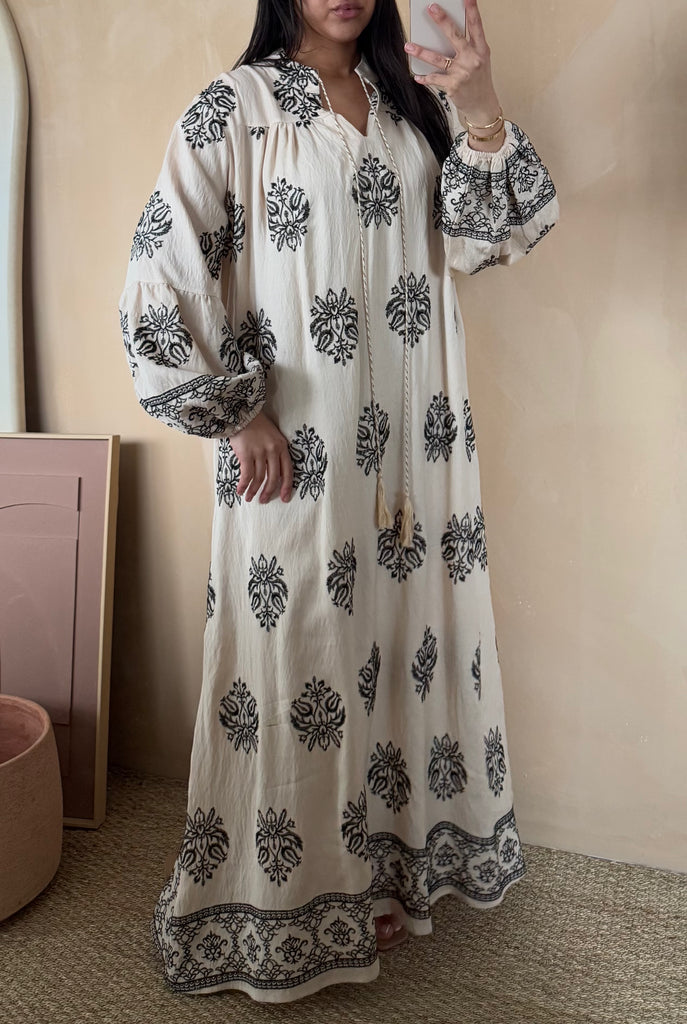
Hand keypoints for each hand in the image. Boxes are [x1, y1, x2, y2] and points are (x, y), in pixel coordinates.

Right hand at [230, 410, 292, 503]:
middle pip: (273, 477)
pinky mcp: (246, 454)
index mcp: (282, 446)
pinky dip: (243, 485)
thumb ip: (275, 452)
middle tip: (264, 500)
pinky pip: (246, 475)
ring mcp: (259, 452)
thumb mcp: (273, 436)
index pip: (288, 471)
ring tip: (249, 497)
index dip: (287, 486)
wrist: (241, 412)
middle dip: (269, 491)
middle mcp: (273, 450)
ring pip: (259, 478)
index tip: (285, 498)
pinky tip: (240, 490)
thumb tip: (274, 474)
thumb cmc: (256, 425)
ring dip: (253, 490)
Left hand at [405, 0, 500, 123]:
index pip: (476, 26)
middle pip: (455, 36)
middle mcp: (472, 59)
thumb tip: (448, 31)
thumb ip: (469, 46)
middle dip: (442, 21)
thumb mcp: (480, 60)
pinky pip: (434, 79)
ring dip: (421, 52)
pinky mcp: (453, 86)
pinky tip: (418, 76)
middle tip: (432, 9)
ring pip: (438, 59)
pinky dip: (425, 78)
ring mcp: (462, 73)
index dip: (472, 10)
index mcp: (481, 50)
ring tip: (409, 46)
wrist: (482, 105)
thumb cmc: (479, 81)